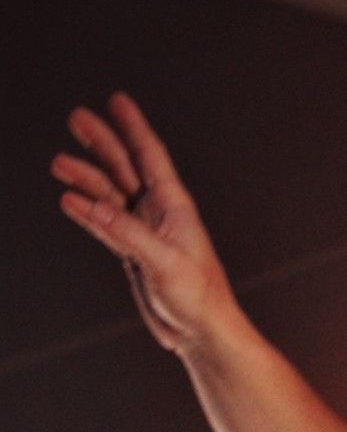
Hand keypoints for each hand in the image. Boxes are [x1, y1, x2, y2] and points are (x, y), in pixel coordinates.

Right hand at [51, 92, 238, 353]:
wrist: (201, 331)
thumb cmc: (199, 298)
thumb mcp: (165, 262)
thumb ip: (127, 234)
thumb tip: (93, 206)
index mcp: (174, 206)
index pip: (150, 156)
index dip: (134, 127)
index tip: (118, 100)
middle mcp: (158, 213)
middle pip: (124, 167)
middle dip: (101, 142)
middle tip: (77, 118)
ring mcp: (143, 231)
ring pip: (109, 194)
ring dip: (86, 178)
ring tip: (60, 164)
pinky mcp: (133, 252)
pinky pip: (105, 223)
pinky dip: (87, 212)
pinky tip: (69, 200)